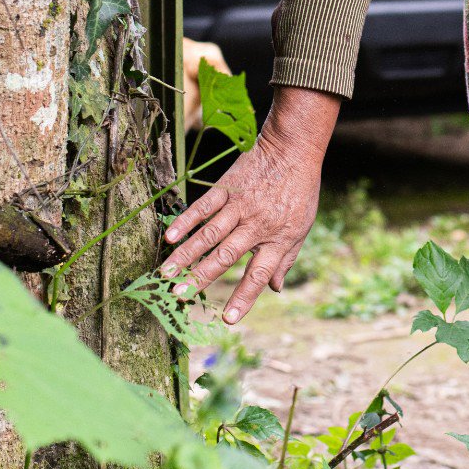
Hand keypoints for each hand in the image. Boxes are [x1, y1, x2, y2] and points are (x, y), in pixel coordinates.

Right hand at [160, 85, 339, 323]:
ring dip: (187, 255)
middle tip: (180, 297)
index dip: (244, 298)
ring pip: (210, 233)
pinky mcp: (228, 186)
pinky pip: (204, 206)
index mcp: (278, 238)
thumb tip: (275, 289)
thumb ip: (285, 259)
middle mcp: (258, 224)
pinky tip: (171, 237)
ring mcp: (241, 204)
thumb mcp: (302, 227)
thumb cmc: (299, 191)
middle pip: (226, 256)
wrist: (293, 148)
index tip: (228, 319)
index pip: (258, 274)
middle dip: (202, 278)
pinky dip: (187, 221)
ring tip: (166, 274)